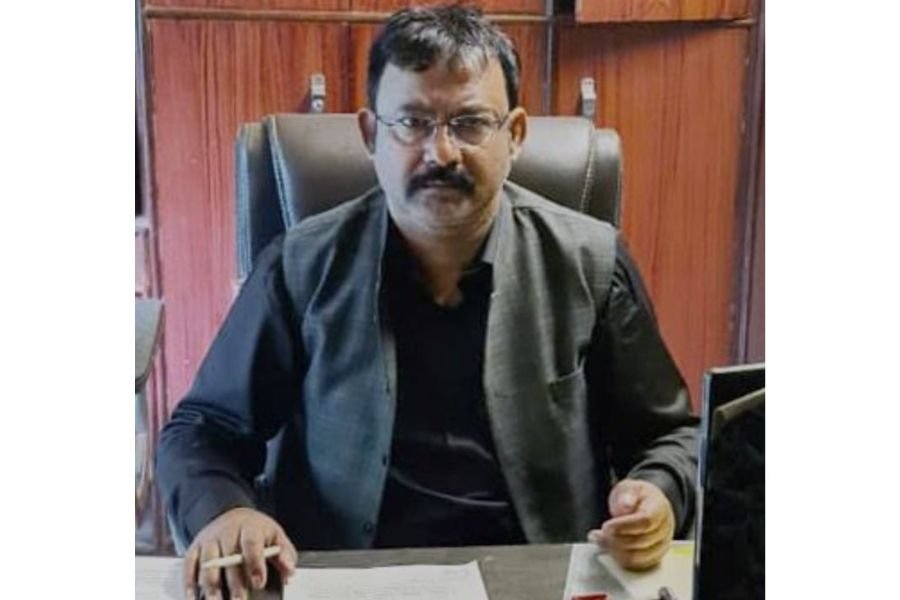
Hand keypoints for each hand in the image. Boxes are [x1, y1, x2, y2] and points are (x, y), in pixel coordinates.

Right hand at [183, 507, 297, 599]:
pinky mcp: (194, 548)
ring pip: (208, 565)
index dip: (255, 564)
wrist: (230, 514)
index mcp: (249, 527)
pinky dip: (189, 584)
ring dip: (211, 587)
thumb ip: (284, 554)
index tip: (258, 582)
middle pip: (229, 558)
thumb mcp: (274, 535)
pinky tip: (193, 598)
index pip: (251, 544)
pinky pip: (189, 566)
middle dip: (235, 583)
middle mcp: (226, 532)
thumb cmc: (255, 531)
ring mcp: (208, 540)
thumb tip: (289, 571)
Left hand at [587, 479, 674, 570]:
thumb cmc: (637, 496)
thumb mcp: (629, 487)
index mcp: (660, 509)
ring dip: (613, 550)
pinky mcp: (653, 558)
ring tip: (598, 540)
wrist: (647, 505)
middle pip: (639, 541)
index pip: (646, 521)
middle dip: (613, 539)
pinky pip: (635, 565)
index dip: (623, 526)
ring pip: (636, 557)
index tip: (606, 526)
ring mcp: (660, 546)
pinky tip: (607, 547)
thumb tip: (624, 508)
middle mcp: (664, 530)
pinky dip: (617, 558)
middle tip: (596, 534)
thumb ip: (626, 495)